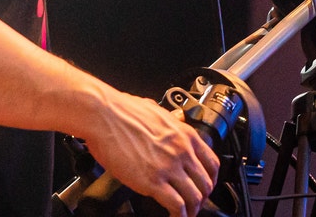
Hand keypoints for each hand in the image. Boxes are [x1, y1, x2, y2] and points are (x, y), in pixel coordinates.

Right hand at [81, 86, 219, 216]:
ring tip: (186, 214)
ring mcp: (168, 167)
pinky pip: (176, 204)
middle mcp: (182, 151)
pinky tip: (174, 216)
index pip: (212, 163)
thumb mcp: (157, 110)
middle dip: (202, 198)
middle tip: (195, 204)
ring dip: (192, 210)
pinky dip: (179, 215)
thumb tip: (174, 118)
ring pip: (194, 197)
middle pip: (206, 183)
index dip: (211, 180)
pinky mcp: (152, 181)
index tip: (206, 187)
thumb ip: (170, 119)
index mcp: (185, 134)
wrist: (103, 115)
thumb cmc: (123, 111)